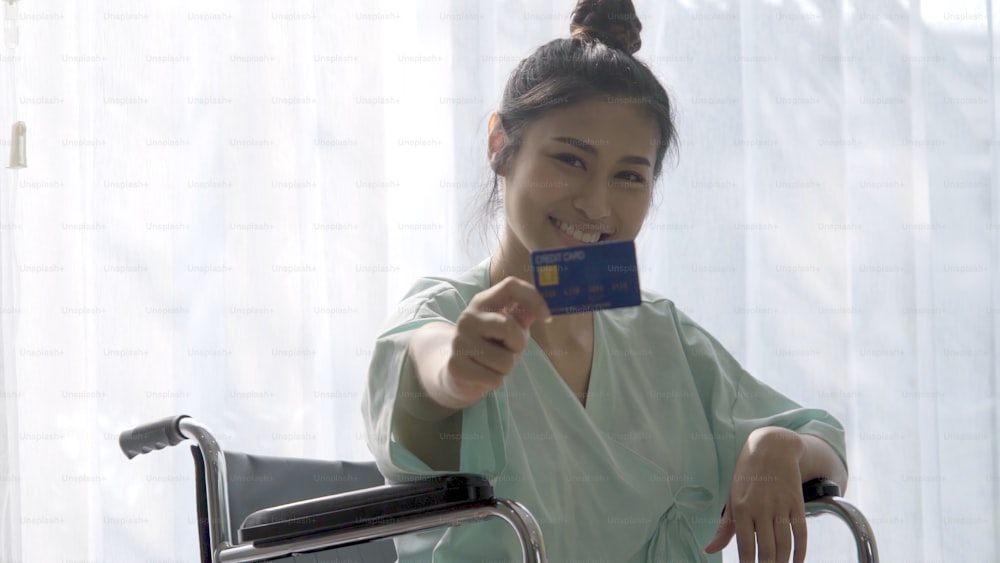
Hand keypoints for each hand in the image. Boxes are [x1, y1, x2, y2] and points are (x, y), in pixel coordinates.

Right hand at [438, 276, 550, 407]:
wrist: (456, 372)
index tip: (546, 317)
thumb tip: (542, 311)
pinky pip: (494, 379)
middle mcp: (468, 317)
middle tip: (507, 350)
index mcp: (483, 302)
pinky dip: (494, 382)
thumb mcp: (507, 328)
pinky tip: (482, 375)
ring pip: (505, 361)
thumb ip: (522, 316)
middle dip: (517, 346)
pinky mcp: (456, 366)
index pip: (511, 285)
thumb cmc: (489, 346)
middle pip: (509, 327)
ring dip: (505, 368)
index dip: (533, 298)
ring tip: (491, 364)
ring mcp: (459, 341)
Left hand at [704, 427, 806, 562]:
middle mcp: (761, 509)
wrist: (772, 448)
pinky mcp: (797, 504)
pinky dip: (801, 552)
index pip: (746, 548)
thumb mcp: (732, 498)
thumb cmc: (747, 476)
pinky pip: (801, 533)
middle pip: (767, 550)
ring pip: (785, 545)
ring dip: (783, 562)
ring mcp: (781, 506)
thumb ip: (724, 528)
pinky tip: (797, 562)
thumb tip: (709, 550)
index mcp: (741, 508)